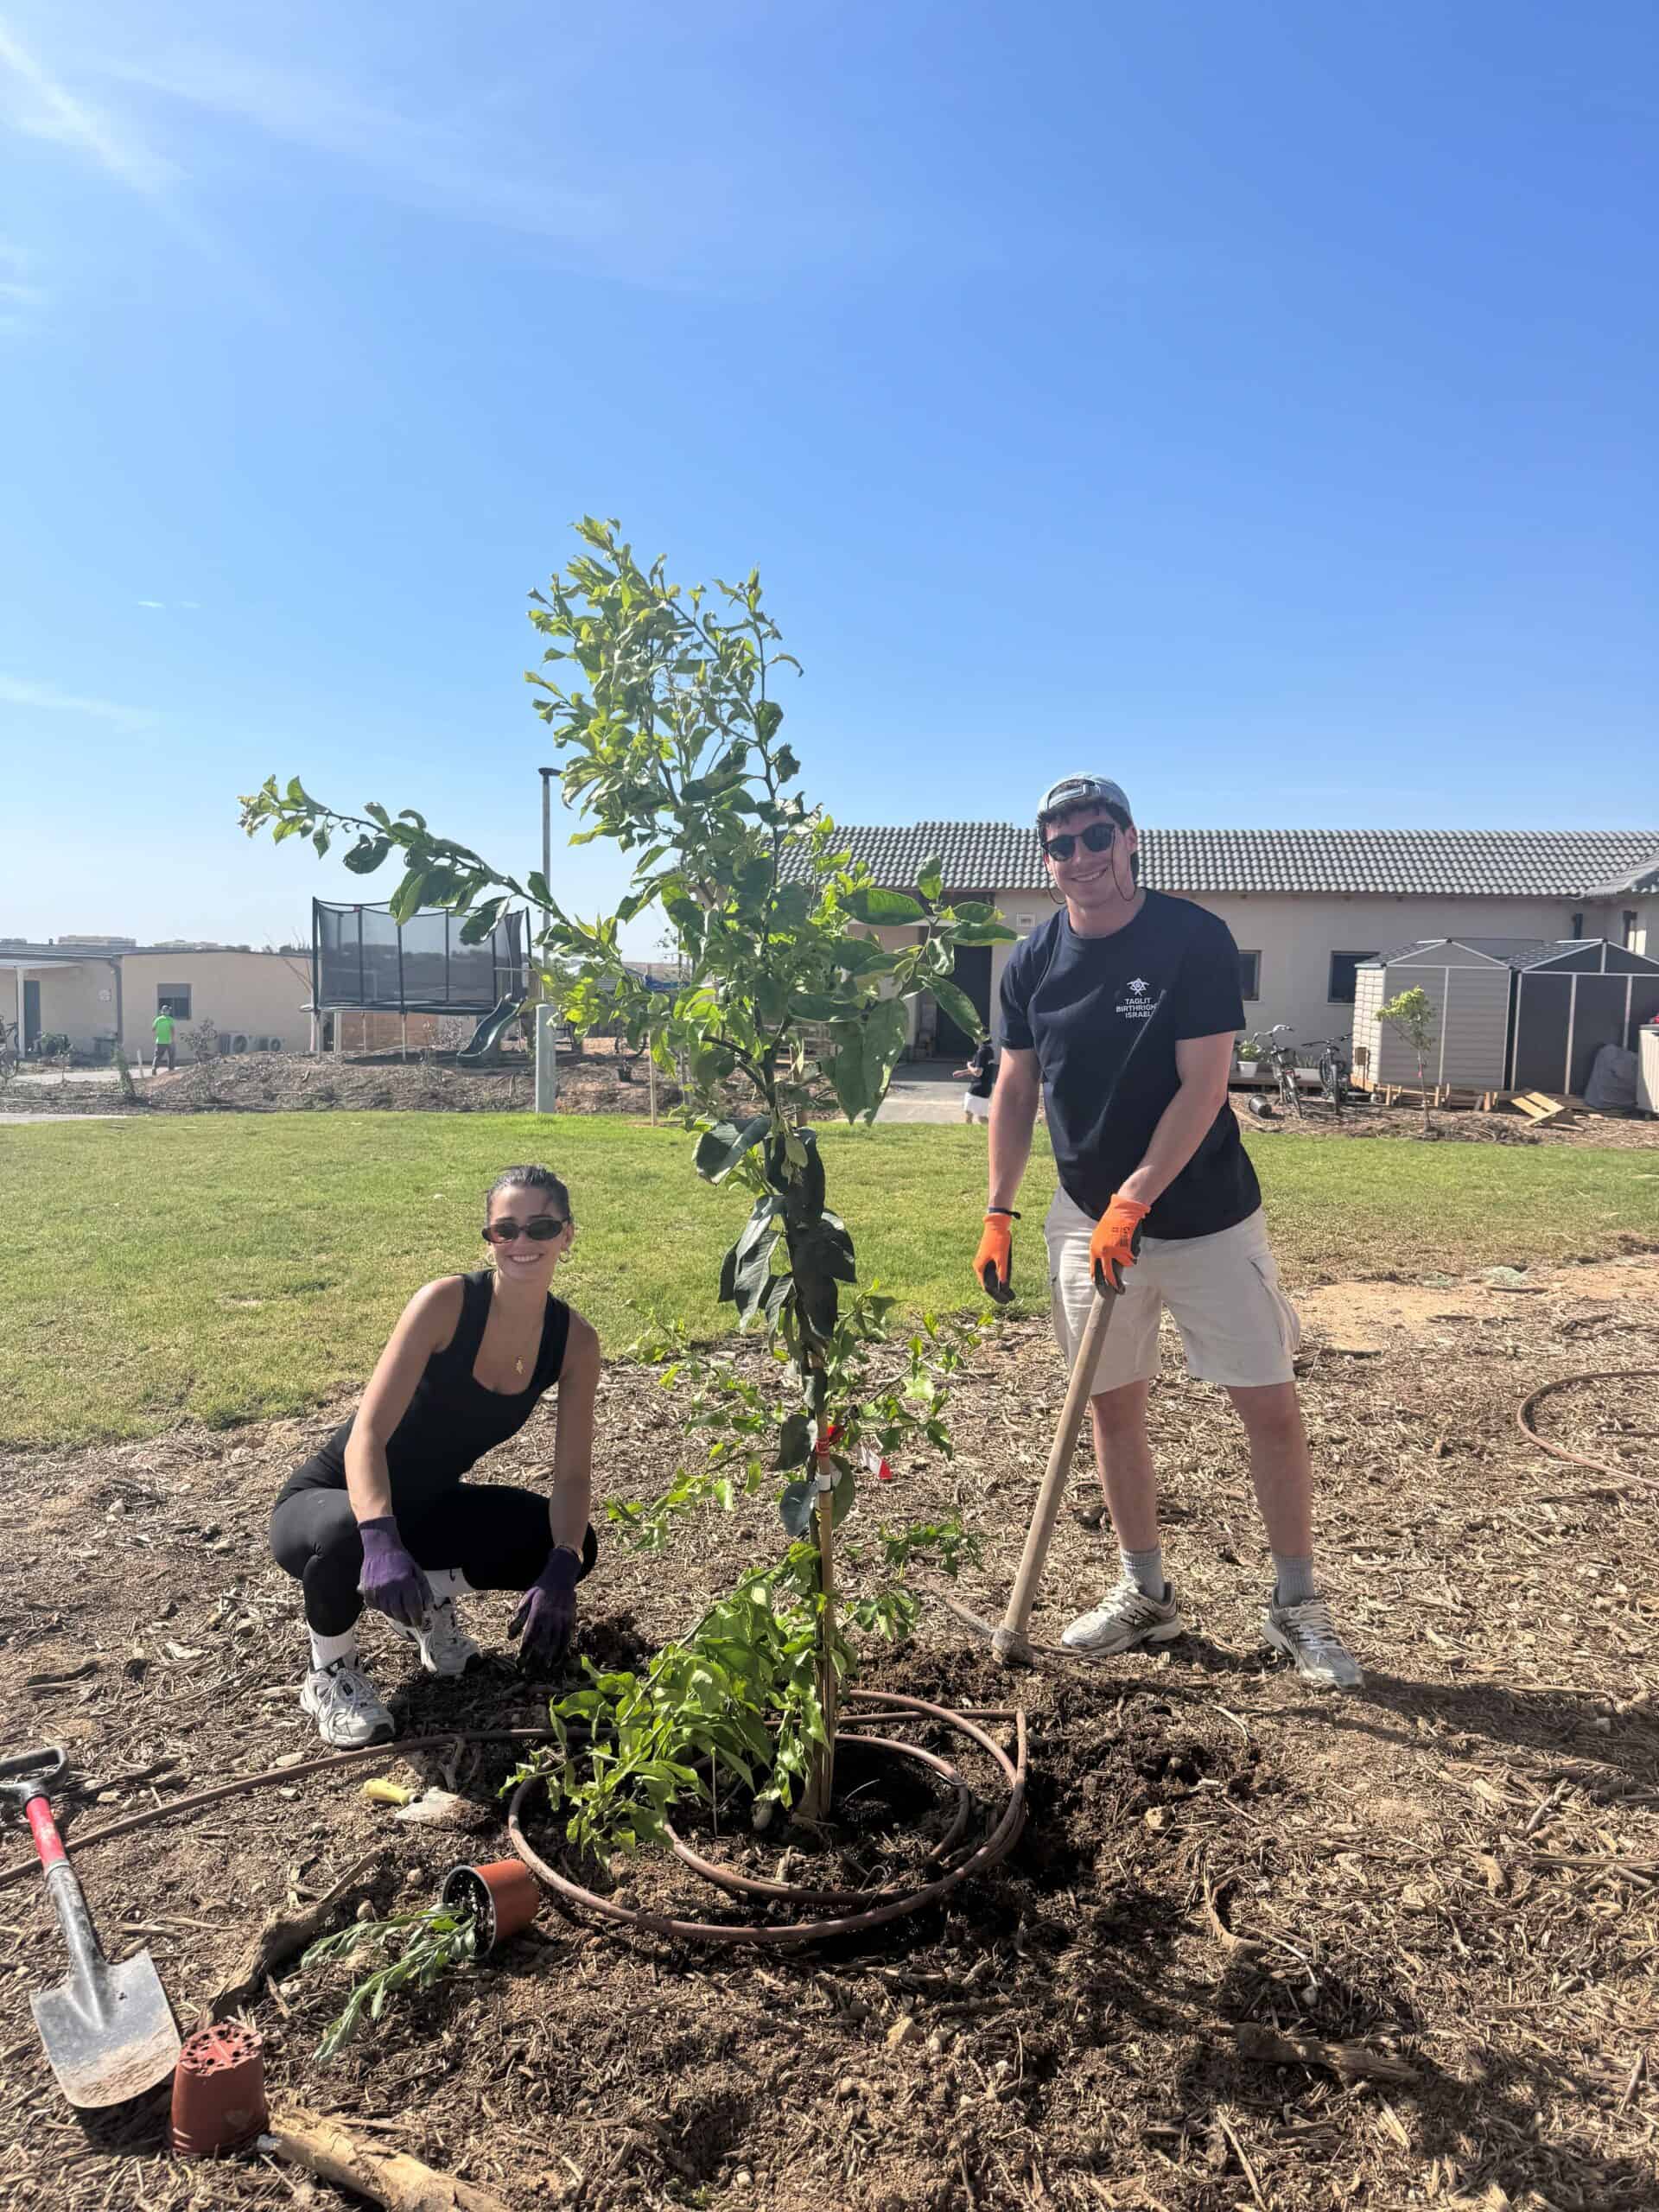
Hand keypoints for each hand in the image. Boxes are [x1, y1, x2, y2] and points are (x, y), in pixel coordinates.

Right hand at [356, 1516, 432, 1627]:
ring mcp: (377, 1589)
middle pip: (399, 1612)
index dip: (417, 1617)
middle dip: (406, 1620)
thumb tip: (428, 1607)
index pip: (413, 1606)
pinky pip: (374, 1606)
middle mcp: (390, 1587)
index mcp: (405, 1581)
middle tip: (411, 1622)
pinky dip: (381, 1609)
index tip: (419, 1622)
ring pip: (387, 1611)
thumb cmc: (401, 1559)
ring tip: (401, 1616)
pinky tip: (388, 1606)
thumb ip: (424, 1589)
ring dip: (395, 1616)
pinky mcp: (367, 1590)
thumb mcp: (417, 1571)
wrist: (380, 1547)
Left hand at [508, 1546, 580, 1667]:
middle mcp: (550, 1617)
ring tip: (544, 1669)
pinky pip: (567, 1638)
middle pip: (543, 1642)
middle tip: (529, 1671)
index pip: (530, 1635)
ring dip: (550, 1657)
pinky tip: (558, 1659)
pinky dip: (563, 1650)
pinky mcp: (570, 1619)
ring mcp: (562, 1619)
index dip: (525, 1649)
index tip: (520, 1661)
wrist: (561, 1576)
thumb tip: (509, 1636)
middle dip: (535, 1658)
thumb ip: (518, 1618)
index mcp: (537, 1612)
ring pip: (556, 1642)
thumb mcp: (526, 1599)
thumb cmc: (540, 1589)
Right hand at [974, 1212, 1014, 1304]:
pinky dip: (1000, 1278)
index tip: (1005, 1301)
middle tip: (1009, 1300)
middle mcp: (980, 1266)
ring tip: (1010, 1294)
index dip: (996, 1295)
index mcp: (980, 1267)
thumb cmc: (998, 1240)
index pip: (987, 1287)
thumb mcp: (1002, 1258)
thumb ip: (1003, 1273)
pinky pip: (994, 1272)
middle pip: (989, 1283)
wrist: (996, 1224)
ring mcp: (984, 1262)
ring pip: (992, 1278)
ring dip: (1000, 1286)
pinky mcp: (989, 1258)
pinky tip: (1007, 1283)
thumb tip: (1005, 1287)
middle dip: (999, 1292)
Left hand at [1089, 1193, 1150, 1293]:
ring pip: (1125, 1265)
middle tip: (1120, 1291)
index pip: (1094, 1270)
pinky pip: (1132, 1258)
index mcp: (1094, 1249)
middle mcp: (1102, 1251)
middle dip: (1114, 1285)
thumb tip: (1103, 1265)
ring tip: (1130, 1252)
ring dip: (1129, 1261)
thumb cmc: (1113, 1221)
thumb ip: (1101, 1249)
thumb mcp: (1100, 1235)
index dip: (1098, 1281)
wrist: (1122, 1209)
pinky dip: (1134, 1254)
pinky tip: (1133, 1244)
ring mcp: (1114, 1251)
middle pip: (1108, 1275)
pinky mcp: (1125, 1248)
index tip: (1102, 1289)